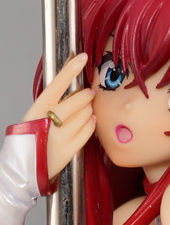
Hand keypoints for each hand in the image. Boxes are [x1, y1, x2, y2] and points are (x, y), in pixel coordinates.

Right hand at [23, 53, 95, 181]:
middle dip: (87, 95)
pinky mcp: (71, 149)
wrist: (23, 166)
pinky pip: (89, 131)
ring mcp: (62, 135)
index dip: (72, 69)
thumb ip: (51, 103)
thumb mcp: (34, 115)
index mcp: (39, 107)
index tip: (82, 58)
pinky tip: (90, 120)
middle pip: (79, 100)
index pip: (59, 83)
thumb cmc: (28, 138)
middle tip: (88, 94)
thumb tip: (71, 88)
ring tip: (86, 110)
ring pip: (86, 114)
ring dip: (89, 109)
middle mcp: (51, 120)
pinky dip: (91, 124)